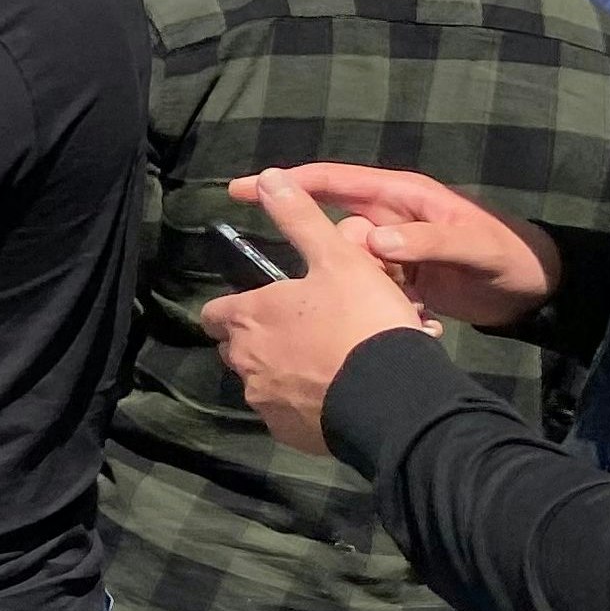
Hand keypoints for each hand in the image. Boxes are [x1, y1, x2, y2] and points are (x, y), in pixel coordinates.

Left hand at [202, 168, 444, 456]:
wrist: (394, 396)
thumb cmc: (362, 320)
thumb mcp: (337, 258)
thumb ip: (300, 219)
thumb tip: (269, 177)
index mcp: (248, 318)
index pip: (215, 313)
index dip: (237, 308)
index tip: (265, 307)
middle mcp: (244, 363)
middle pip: (238, 349)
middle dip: (262, 341)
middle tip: (307, 334)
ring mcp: (264, 402)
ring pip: (263, 383)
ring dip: (285, 373)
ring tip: (331, 364)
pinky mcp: (288, 433)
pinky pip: (288, 415)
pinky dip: (304, 405)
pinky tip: (338, 394)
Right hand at [228, 163, 558, 327]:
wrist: (541, 291)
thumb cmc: (511, 255)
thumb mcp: (475, 245)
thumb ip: (428, 240)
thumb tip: (374, 241)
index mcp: (400, 197)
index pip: (331, 182)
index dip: (285, 183)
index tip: (241, 190)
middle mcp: (389, 219)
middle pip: (336, 232)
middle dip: (339, 259)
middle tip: (378, 284)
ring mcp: (394, 250)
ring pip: (350, 266)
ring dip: (364, 288)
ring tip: (409, 303)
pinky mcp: (401, 279)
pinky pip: (370, 289)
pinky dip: (380, 305)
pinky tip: (413, 318)